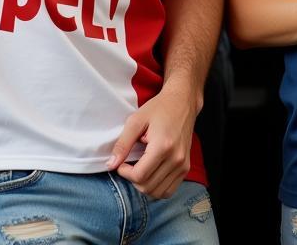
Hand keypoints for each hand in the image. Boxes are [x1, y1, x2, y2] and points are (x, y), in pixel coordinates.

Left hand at [107, 80, 198, 198]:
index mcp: (163, 146)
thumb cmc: (158, 108)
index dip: (125, 173)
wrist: (182, 102)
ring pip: (158, 192)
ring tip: (140, 169)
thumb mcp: (136, 120)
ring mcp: (183, 165)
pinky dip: (156, 188)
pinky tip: (150, 174)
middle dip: (133, 180)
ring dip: (144, 186)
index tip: (122, 163)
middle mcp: (176, 158)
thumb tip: (111, 165)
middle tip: (129, 165)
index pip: (140, 176)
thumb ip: (123, 144)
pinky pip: (169, 191)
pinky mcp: (185, 168)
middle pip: (148, 187)